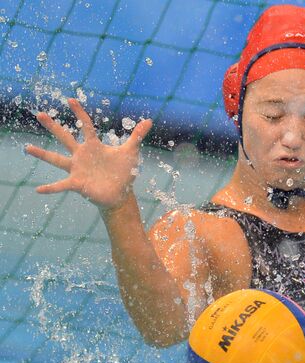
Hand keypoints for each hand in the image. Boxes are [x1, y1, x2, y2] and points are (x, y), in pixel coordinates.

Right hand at [25, 98, 151, 209]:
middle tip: (40, 114)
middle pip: (65, 137)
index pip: (85, 125)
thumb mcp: (131, 152)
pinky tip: (38, 190)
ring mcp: (77, 169)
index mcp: (94, 146)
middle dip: (53, 126)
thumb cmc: (123, 172)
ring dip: (42, 154)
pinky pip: (61, 185)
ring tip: (27, 148)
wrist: (120, 193)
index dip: (79, 112)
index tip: (70, 99)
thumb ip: (137, 136)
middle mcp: (82, 155)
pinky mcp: (77, 183)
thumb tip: (149, 120)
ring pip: (56, 159)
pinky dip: (50, 188)